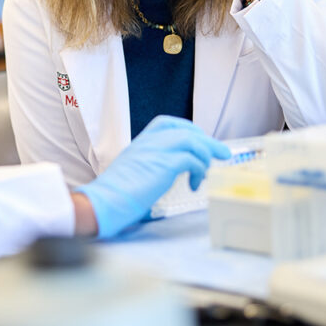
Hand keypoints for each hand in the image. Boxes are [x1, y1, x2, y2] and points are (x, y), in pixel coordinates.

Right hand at [76, 115, 230, 237]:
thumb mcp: (131, 175)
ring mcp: (156, 151)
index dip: (188, 129)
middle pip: (185, 130)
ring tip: (207, 173)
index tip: (200, 141)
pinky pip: (192, 159)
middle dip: (207, 141)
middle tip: (222, 154)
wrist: (103, 202)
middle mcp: (148, 142)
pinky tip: (195, 184)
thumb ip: (147, 170)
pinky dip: (200, 170)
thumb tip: (161, 180)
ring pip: (192, 141)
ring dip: (205, 156)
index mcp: (139, 143)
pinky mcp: (164, 165)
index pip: (166, 123)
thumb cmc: (113, 197)